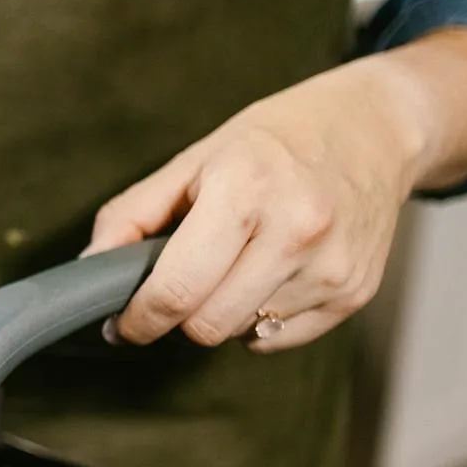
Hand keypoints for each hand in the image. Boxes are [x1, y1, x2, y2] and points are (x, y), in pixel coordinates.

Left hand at [85, 29, 466, 352]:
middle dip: (179, 315)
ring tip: (237, 261)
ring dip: (223, 312)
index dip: (139, 319)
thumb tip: (90, 267)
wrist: (376, 128)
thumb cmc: (277, 140)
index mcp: (245, 191)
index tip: (123, 323)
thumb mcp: (195, 159)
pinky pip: (281, 338)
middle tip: (178, 285)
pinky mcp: (355, 292)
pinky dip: (261, 318)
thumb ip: (133, 215)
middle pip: (207, 325)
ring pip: (243, 333)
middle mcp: (296, 231)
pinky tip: (270, 272)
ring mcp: (332, 266)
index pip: (177, 291)